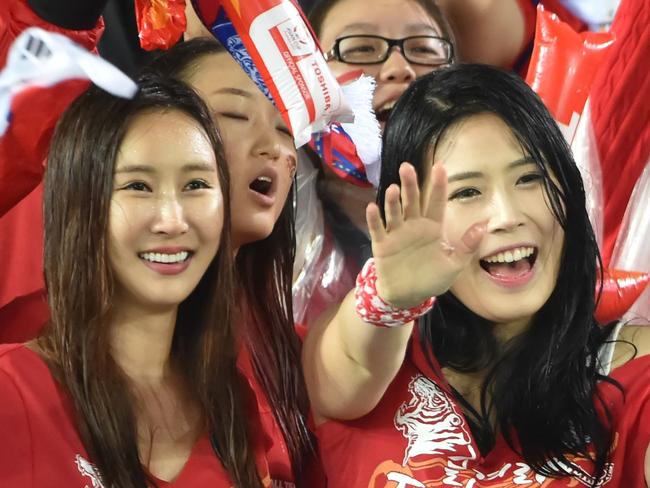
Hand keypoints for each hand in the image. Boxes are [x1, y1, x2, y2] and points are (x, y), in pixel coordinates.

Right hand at [366, 162, 485, 308]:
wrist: (407, 296)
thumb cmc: (431, 279)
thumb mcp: (454, 265)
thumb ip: (467, 245)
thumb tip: (484, 224)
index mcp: (432, 228)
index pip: (435, 202)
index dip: (438, 185)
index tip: (440, 167)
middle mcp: (413, 226)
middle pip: (412, 202)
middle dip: (410, 185)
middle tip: (407, 167)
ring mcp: (396, 234)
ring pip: (394, 213)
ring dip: (393, 201)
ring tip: (393, 189)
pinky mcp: (382, 245)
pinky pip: (377, 229)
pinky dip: (374, 219)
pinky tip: (372, 207)